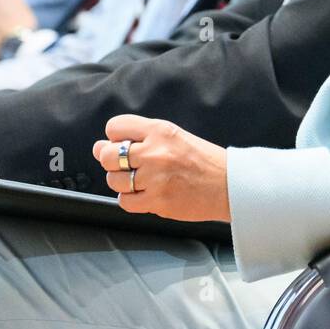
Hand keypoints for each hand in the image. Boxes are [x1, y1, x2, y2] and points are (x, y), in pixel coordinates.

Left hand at [93, 115, 230, 222]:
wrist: (229, 185)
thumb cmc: (204, 161)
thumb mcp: (175, 136)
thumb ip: (140, 138)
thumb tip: (100, 147)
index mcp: (160, 130)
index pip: (115, 127)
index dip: (116, 137)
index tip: (125, 145)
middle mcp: (155, 151)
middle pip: (109, 155)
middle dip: (112, 161)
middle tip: (127, 165)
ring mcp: (155, 178)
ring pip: (114, 180)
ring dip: (122, 182)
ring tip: (141, 181)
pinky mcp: (157, 201)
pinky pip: (125, 201)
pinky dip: (131, 199)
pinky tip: (145, 194)